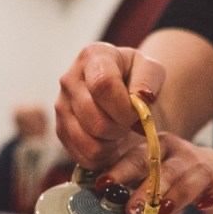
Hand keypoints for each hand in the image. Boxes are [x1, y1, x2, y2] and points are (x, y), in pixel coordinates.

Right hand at [55, 43, 166, 169]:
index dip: (124, 108)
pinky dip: (103, 156)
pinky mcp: (61, 130)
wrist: (122, 89)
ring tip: (120, 131)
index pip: (103, 86)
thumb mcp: (151, 70)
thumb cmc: (137, 78)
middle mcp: (70, 79)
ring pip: (89, 142)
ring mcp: (61, 106)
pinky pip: (84, 156)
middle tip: (130, 124)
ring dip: (112, 144)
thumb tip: (139, 100)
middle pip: (95, 119)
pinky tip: (111, 142)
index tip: (136, 114)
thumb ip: (148, 82)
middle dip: (120, 128)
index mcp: (93, 57)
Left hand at [98, 131, 212, 213]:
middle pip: (163, 168)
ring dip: (177, 195)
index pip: (136, 158)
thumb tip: (103, 193)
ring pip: (192, 177)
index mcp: (157, 149)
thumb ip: (130, 188)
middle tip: (132, 210)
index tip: (103, 186)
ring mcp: (205, 167)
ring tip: (164, 211)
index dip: (120, 172)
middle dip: (147, 189)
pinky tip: (207, 204)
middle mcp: (181, 154)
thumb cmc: (175, 185)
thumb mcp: (151, 184)